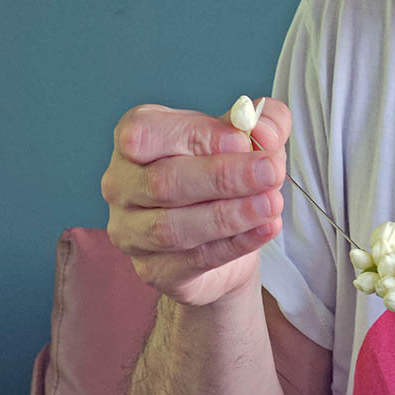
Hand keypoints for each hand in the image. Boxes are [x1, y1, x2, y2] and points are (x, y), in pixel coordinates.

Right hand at [101, 99, 289, 305]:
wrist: (220, 243)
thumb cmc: (223, 180)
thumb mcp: (248, 141)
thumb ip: (263, 125)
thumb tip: (266, 130)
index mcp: (135, 139)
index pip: (147, 131)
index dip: (196, 135)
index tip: (243, 140)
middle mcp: (122, 184)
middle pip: (163, 181)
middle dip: (222, 176)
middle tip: (270, 172)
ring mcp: (131, 231)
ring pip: (174, 226)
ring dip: (228, 215)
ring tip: (272, 205)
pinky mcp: (153, 270)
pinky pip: (195, 259)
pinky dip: (235, 244)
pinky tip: (265, 229)